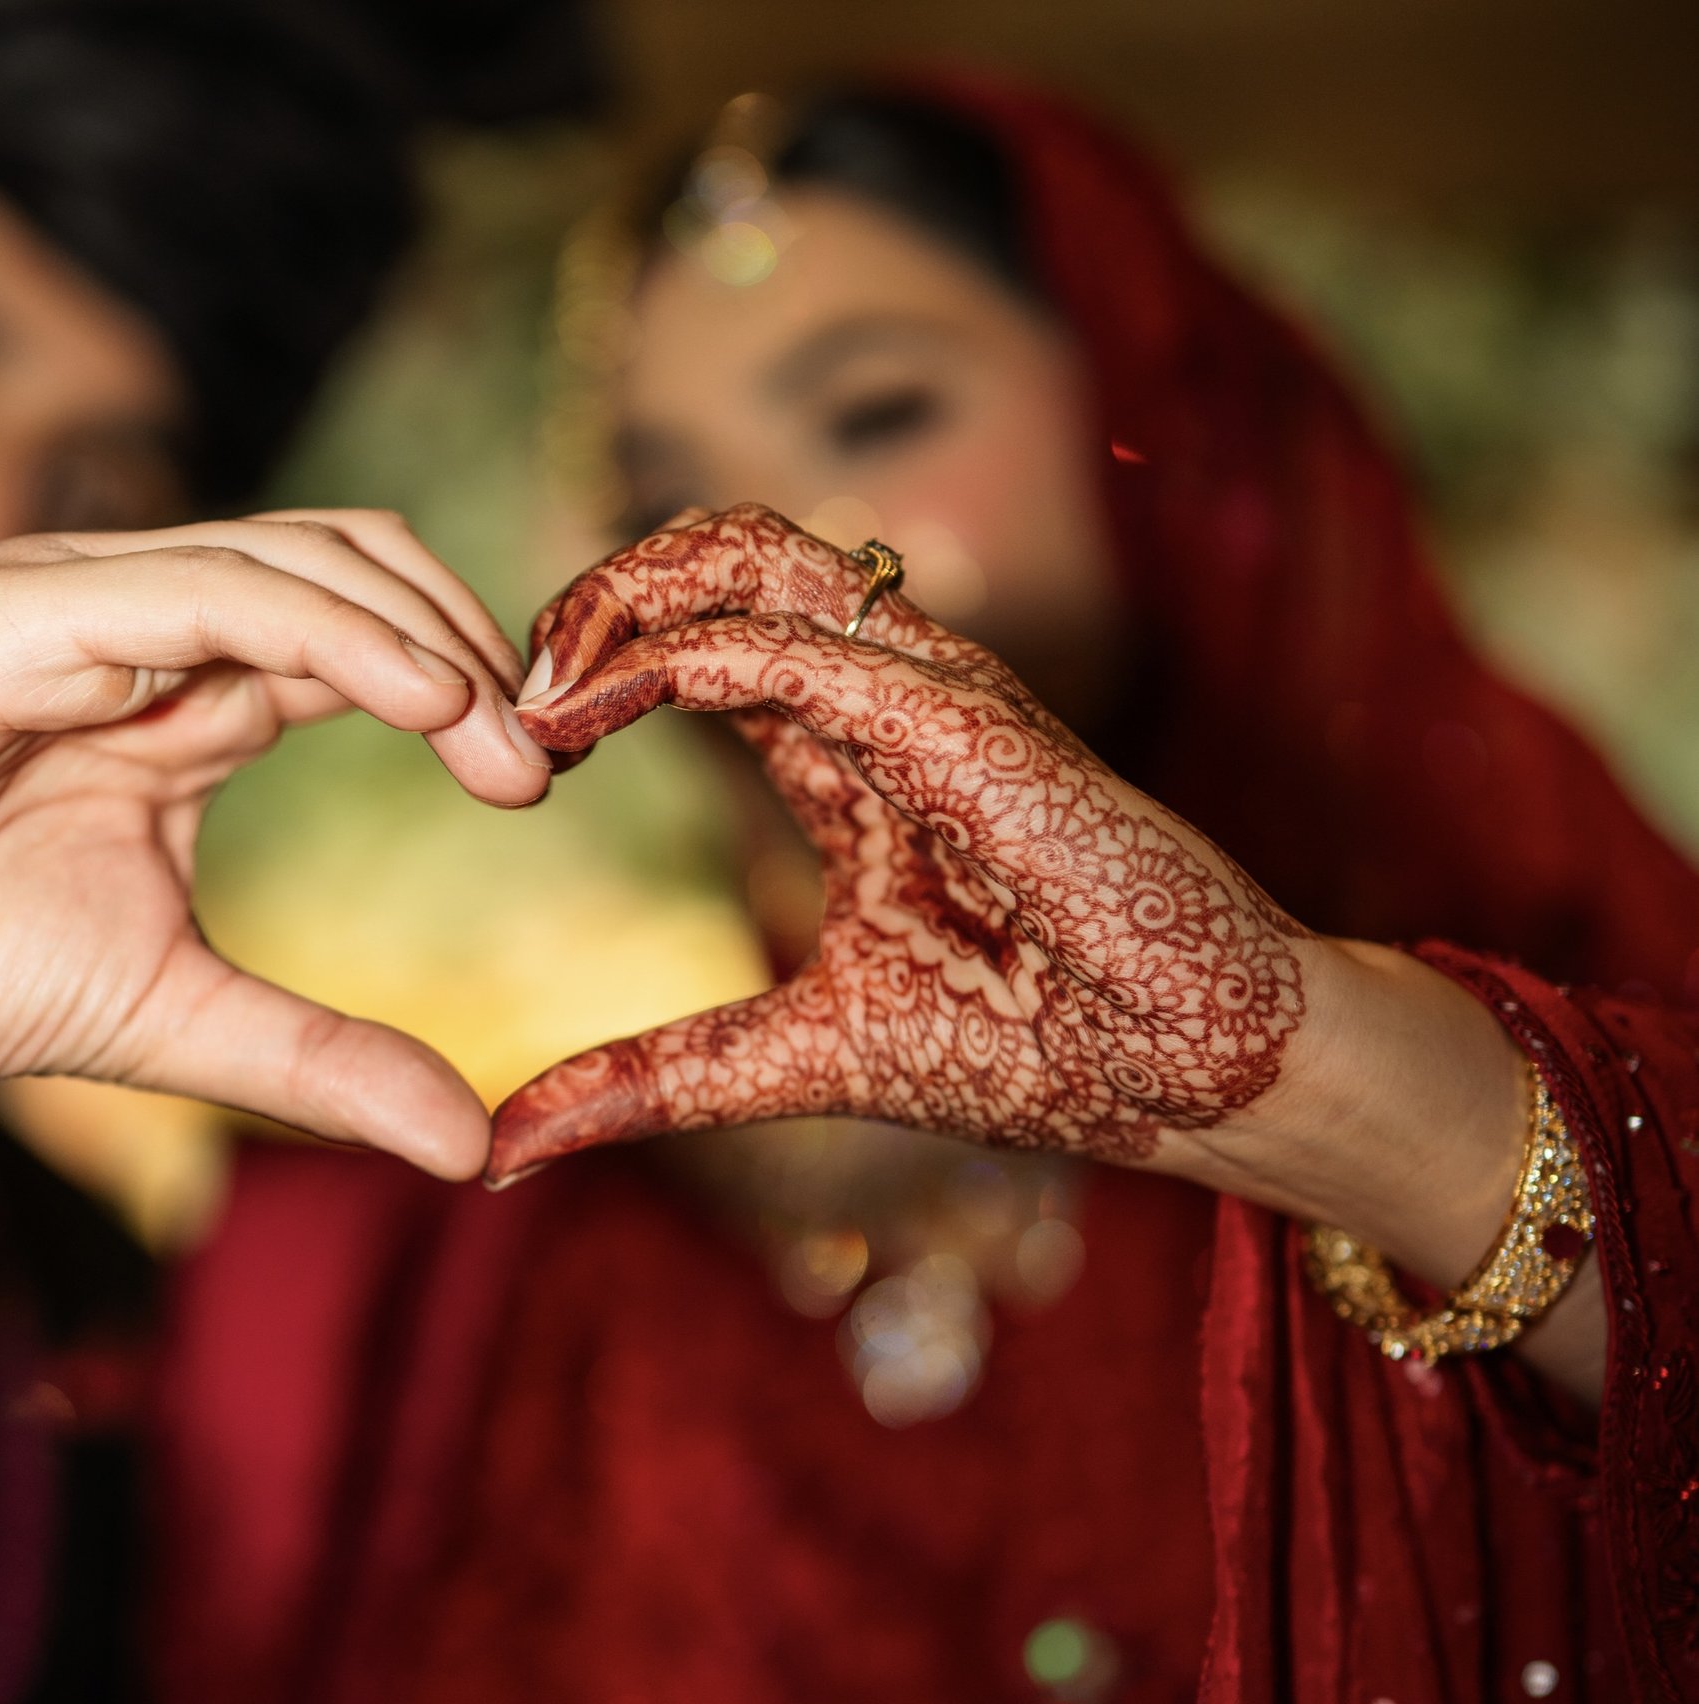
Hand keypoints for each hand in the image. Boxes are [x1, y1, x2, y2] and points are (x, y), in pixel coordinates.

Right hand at [0, 512, 545, 1178]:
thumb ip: (315, 1060)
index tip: (552, 784)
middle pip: (358, 565)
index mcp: (184, 696)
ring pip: (298, 559)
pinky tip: (413, 700)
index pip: (367, 640)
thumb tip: (475, 1147)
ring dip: (423, 637)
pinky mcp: (14, 614)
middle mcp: (143, 626)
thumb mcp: (168, 1020)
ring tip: (503, 739)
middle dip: (475, 646)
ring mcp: (80, 604)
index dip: (474, 692)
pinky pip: (203, 590)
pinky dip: (328, 631)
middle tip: (549, 757)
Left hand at [486, 506, 1600, 1398]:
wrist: (1200, 1075)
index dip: (597, 651)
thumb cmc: (1038, 1049)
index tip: (515, 736)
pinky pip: (813, 650)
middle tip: (504, 686)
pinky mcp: (974, 728)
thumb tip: (503, 1148)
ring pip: (760, 559)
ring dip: (627, 597)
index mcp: (850, 747)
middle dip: (597, 594)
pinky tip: (607, 701)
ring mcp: (936, 694)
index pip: (702, 628)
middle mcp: (891, 691)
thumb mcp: (795, 1060)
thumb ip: (656, 1080)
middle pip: (721, 555)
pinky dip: (695, 656)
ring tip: (538, 683)